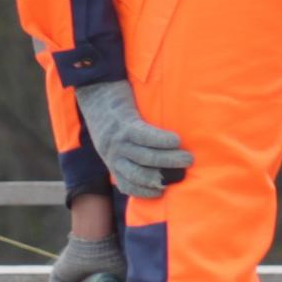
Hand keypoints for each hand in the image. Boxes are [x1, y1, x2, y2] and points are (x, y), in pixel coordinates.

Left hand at [73, 79, 190, 197]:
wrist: (93, 89)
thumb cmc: (109, 114)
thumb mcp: (111, 140)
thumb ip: (127, 154)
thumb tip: (157, 165)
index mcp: (110, 160)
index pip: (126, 185)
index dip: (146, 191)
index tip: (163, 190)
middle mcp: (112, 153)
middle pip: (139, 174)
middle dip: (163, 178)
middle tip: (183, 174)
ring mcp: (117, 139)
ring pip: (146, 157)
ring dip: (170, 160)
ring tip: (188, 158)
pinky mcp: (123, 122)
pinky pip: (145, 136)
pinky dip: (162, 140)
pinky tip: (176, 140)